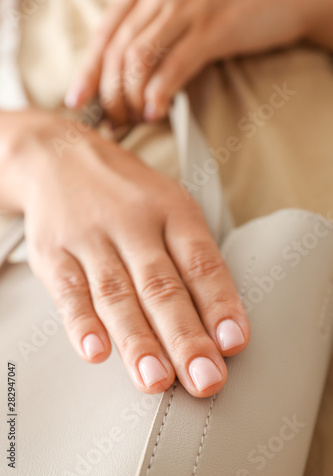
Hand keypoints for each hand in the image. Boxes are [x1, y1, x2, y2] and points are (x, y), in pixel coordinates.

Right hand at [2, 109, 249, 397]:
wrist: (61, 158)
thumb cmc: (127, 192)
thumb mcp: (170, 205)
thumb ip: (191, 256)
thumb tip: (219, 317)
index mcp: (171, 211)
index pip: (200, 261)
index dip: (219, 303)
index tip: (233, 342)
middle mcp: (133, 224)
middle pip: (161, 285)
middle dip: (184, 337)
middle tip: (204, 378)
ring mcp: (91, 239)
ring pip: (117, 294)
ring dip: (137, 340)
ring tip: (156, 378)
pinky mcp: (54, 253)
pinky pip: (68, 290)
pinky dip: (81, 322)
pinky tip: (96, 350)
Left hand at [65, 0, 316, 125]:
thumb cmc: (230, 1)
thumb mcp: (183, 1)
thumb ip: (153, 25)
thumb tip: (127, 72)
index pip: (105, 32)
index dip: (87, 70)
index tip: (77, 100)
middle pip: (117, 50)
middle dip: (108, 94)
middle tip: (113, 122)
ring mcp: (187, 6)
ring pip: (139, 60)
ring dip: (130, 98)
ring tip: (134, 120)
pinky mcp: (214, 28)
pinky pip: (174, 66)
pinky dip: (159, 93)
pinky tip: (156, 113)